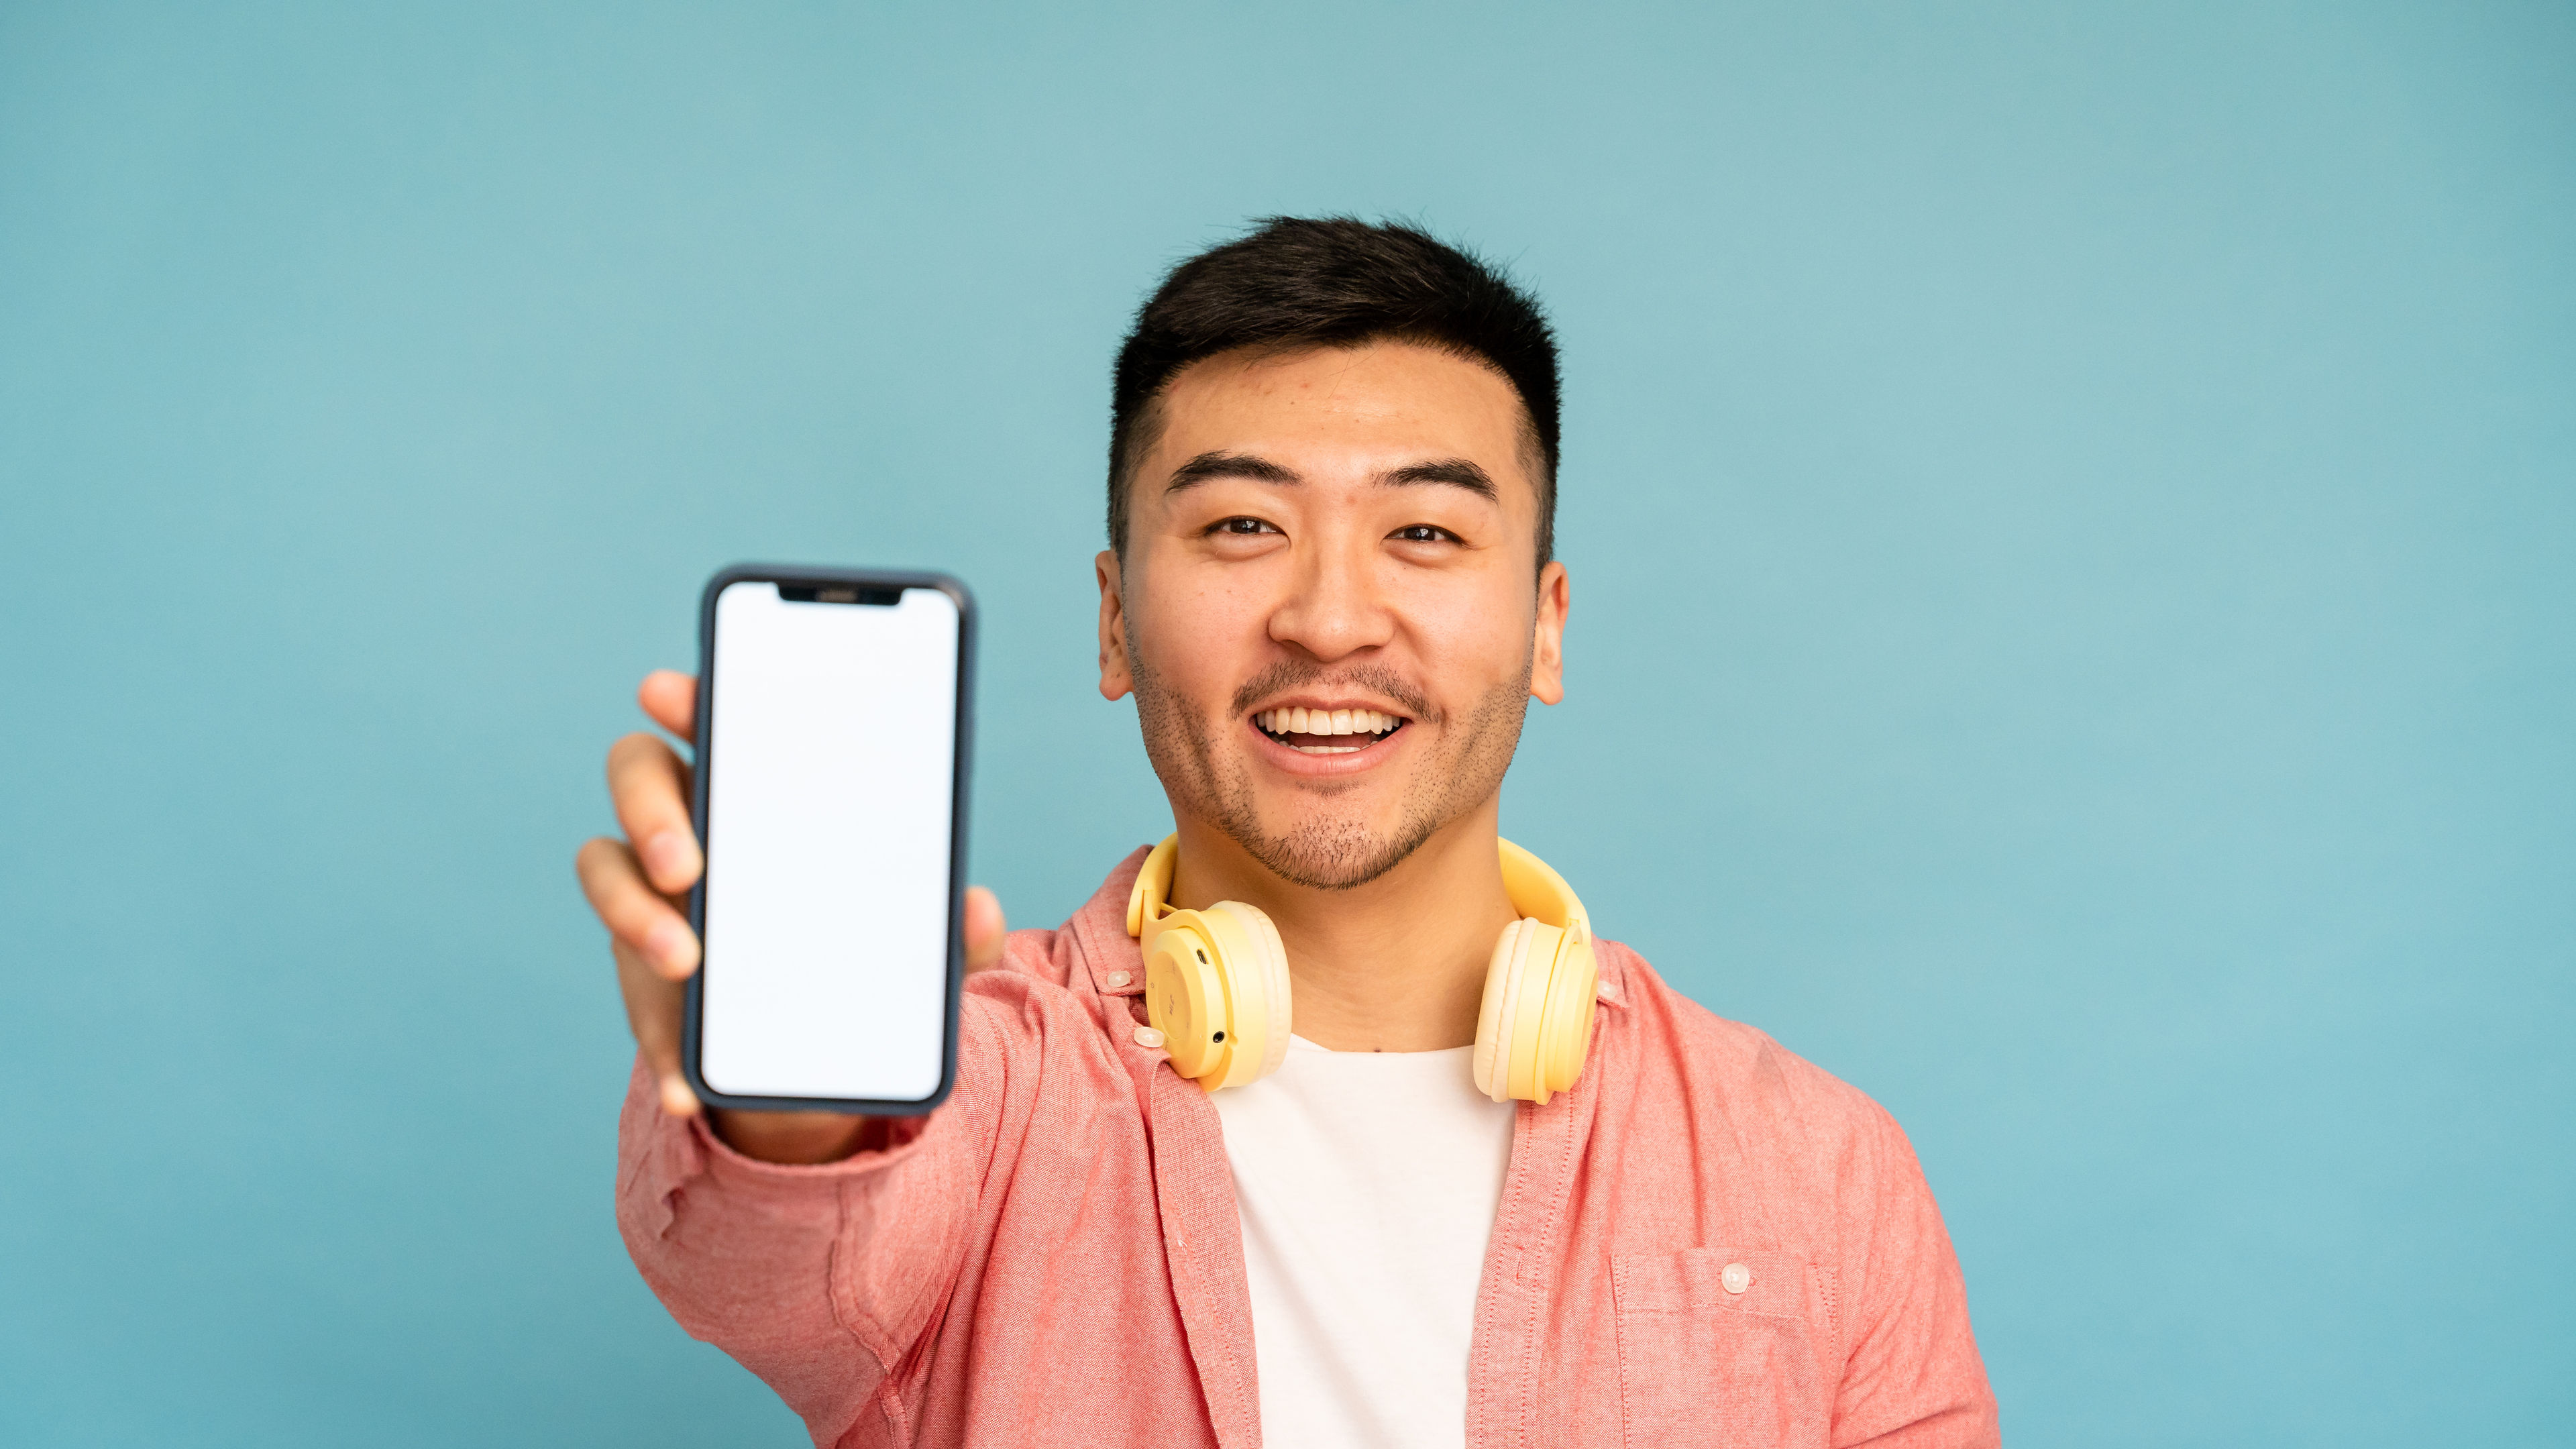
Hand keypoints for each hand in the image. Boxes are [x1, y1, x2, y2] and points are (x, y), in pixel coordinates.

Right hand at [575, 669, 1006, 1163]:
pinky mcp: (642, 973)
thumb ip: (952, 931)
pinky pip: (630, 997)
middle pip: (638, 775)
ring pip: (606, 869)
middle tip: (689, 865)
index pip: (712, 718)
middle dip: (652, 809)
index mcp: (759, 787)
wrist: (829, 1053)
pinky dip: (659, 1044)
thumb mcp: (923, 949)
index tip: (669, 692)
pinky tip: (684, 1085)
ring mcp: (654, 896)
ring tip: (686, 964)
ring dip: (635, 915)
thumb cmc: (869, 955)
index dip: (686, 697)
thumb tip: (978, 906)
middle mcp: (692, 824)